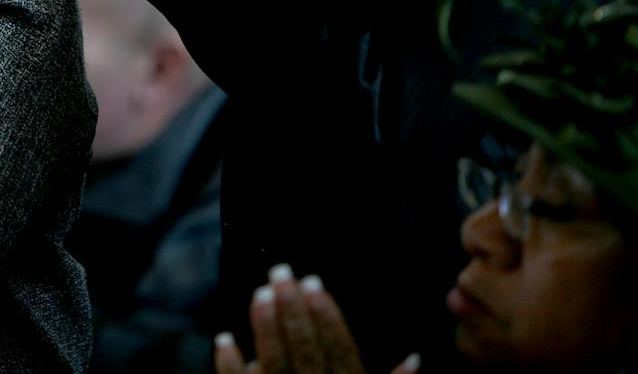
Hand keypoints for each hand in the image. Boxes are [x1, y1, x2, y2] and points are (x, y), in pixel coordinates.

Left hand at [213, 266, 419, 373]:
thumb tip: (414, 359)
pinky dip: (230, 366)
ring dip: (265, 328)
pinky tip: (223, 339)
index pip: (340, 349)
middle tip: (280, 272)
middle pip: (306, 349)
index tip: (313, 281)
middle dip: (293, 308)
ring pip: (275, 364)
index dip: (327, 314)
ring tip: (259, 294)